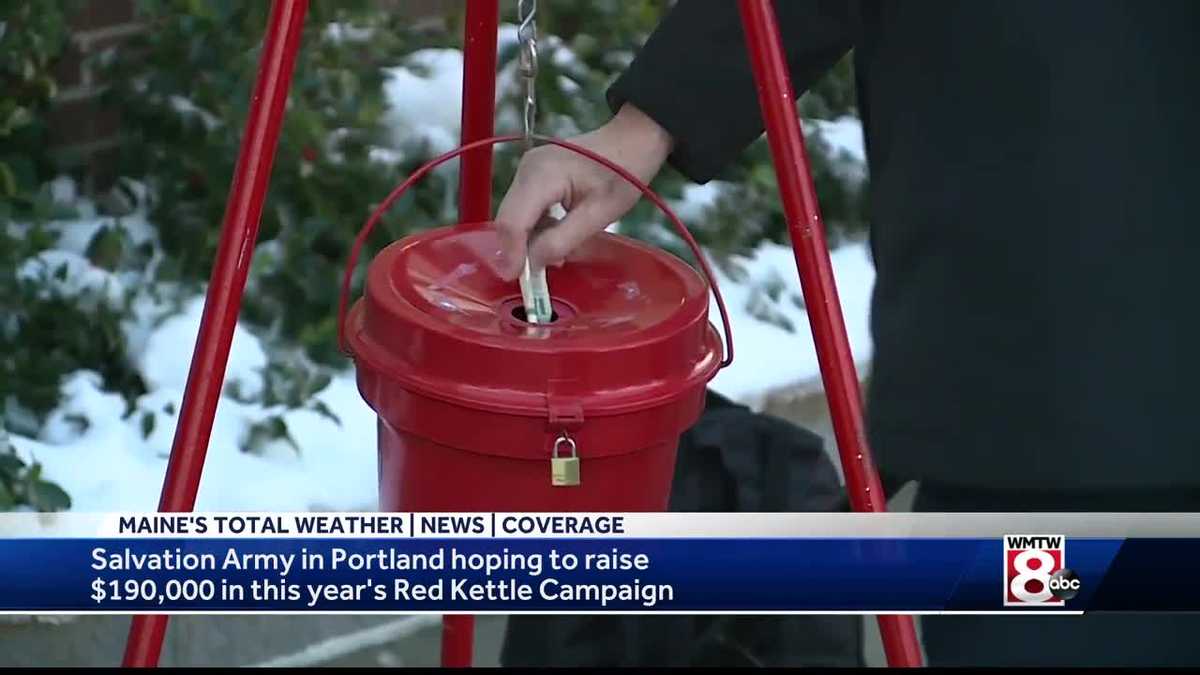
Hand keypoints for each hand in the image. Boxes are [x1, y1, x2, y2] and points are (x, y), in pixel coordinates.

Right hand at [493, 103, 673, 279]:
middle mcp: (527, 169)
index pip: (512, 222)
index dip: (512, 254)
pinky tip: (554, 236)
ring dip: (527, 240)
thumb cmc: (624, 174)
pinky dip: (533, 227)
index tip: (519, 279)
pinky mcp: (532, 174)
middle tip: (537, 275)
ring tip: (555, 255)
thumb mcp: (599, 215)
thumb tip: (533, 264)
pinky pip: (523, 208)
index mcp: (541, 175)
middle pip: (507, 219)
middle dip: (518, 250)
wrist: (631, 141)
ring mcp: (527, 169)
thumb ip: (562, 240)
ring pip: (513, 216)